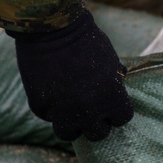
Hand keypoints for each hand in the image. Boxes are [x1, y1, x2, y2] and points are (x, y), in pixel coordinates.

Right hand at [10, 10, 133, 140]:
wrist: (52, 27)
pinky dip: (50, 107)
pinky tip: (51, 91)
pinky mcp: (40, 106)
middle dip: (95, 122)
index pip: (122, 119)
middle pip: (97, 134)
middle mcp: (89, 110)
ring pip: (68, 134)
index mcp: (111, 98)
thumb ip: (114, 78)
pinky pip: (48, 116)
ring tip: (69, 110)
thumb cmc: (86, 39)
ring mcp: (62, 111)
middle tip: (90, 109)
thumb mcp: (109, 58)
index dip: (116, 111)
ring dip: (71, 124)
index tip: (110, 102)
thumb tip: (120, 83)